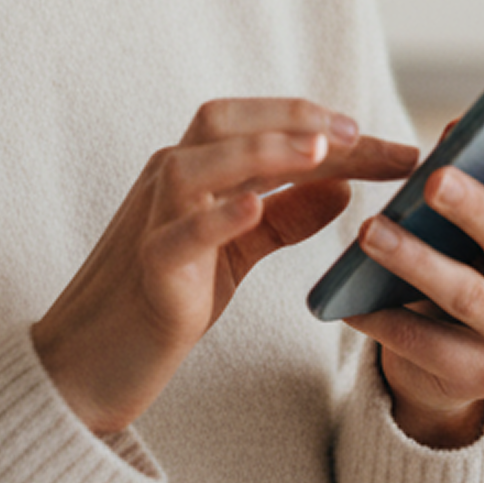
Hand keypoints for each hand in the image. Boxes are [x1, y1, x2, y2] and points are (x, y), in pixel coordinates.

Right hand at [33, 100, 418, 437]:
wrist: (91, 363)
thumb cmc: (162, 300)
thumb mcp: (235, 254)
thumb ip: (284, 217)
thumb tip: (342, 186)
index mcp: (193, 172)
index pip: (260, 129)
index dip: (326, 130)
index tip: (392, 147)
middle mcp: (168, 182)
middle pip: (224, 122)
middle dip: (293, 119)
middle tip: (358, 132)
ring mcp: (152, 221)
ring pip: (198, 164)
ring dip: (261, 150)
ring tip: (320, 150)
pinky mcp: (148, 269)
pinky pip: (178, 233)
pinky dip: (217, 215)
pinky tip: (254, 207)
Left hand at [347, 122, 483, 448]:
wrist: (453, 358)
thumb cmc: (465, 264)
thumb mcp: (474, 224)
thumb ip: (470, 179)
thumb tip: (455, 131)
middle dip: (473, 208)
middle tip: (432, 180)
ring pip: (468, 295)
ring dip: (416, 261)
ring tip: (370, 233)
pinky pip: (430, 345)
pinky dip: (388, 320)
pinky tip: (351, 303)